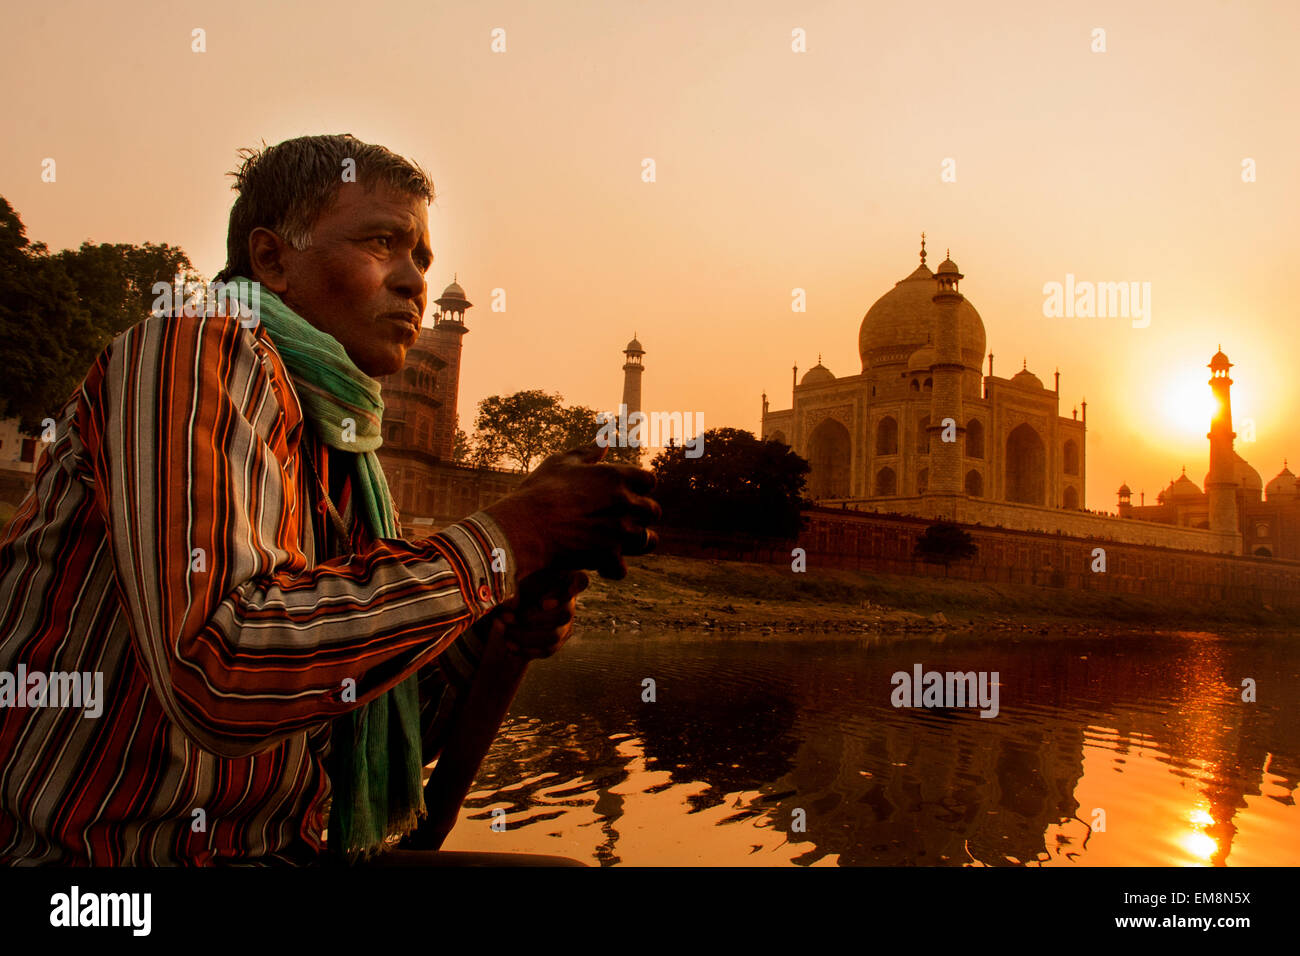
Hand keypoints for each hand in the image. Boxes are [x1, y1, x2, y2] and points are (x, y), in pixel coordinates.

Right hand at [483, 444, 659, 580]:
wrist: (523, 527)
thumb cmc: (539, 491)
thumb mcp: (560, 463)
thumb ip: (587, 452)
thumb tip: (604, 441)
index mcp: (615, 476)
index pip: (649, 480)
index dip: (640, 487)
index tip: (627, 492)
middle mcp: (624, 503)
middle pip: (653, 512)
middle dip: (641, 516)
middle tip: (623, 519)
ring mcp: (619, 532)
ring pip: (647, 541)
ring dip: (635, 542)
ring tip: (618, 542)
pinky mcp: (608, 556)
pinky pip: (622, 568)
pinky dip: (612, 568)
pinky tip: (600, 564)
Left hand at [493, 569, 589, 659]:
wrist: (508, 611)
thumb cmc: (513, 587)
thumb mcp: (512, 579)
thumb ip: (513, 586)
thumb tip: (512, 603)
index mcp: (562, 579)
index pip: (580, 580)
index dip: (575, 588)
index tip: (547, 599)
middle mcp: (568, 602)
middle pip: (564, 614)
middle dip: (533, 619)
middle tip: (508, 617)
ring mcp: (565, 624)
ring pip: (554, 636)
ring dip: (525, 636)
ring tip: (506, 630)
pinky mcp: (557, 641)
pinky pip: (547, 650)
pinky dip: (526, 650)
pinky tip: (509, 645)